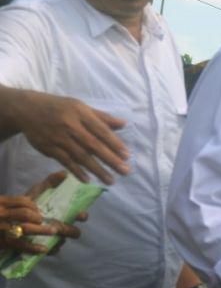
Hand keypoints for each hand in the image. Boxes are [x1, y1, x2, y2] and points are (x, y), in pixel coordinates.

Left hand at [0, 172, 81, 253]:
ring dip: (57, 237)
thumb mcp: (37, 193)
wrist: (10, 221)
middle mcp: (61, 228)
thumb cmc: (27, 207)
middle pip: (74, 232)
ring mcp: (54, 240)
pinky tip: (42, 246)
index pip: (79, 216)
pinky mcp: (44, 250)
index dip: (82, 215)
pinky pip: (50, 251)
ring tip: (49, 232)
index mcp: (63, 215)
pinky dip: (47, 249)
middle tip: (61, 225)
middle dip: (70, 229)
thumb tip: (65, 173)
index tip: (80, 213)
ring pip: (62, 242)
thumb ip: (50, 183)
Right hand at [10, 90, 129, 184]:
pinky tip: (88, 179)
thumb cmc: (59, 107)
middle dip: (110, 159)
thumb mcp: (80, 107)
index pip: (101, 130)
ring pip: (80, 156)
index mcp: (80, 113)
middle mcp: (70, 125)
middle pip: (93, 145)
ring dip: (97, 170)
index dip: (114, 143)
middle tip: (125, 171)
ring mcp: (58, 137)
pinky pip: (65, 161)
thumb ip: (102, 117)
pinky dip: (77, 171)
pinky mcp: (48, 147)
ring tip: (111, 180)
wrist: (26, 109)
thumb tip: (124, 124)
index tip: (127, 156)